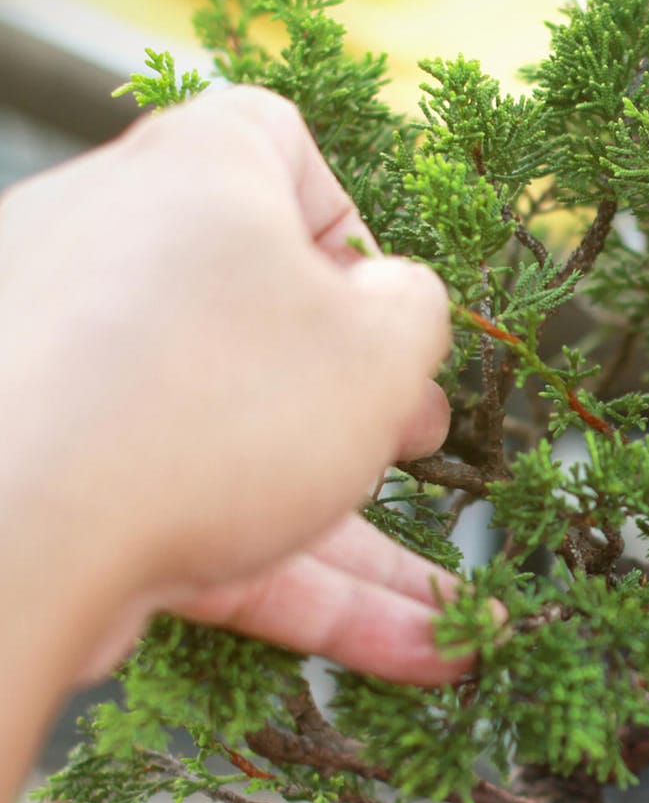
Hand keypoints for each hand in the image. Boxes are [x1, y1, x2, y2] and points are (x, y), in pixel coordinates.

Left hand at [0, 86, 465, 684]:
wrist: (12, 536)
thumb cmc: (219, 401)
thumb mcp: (383, 344)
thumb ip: (417, 310)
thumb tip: (397, 303)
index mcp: (196, 180)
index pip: (279, 146)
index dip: (352, 224)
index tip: (387, 308)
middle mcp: (121, 258)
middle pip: (267, 323)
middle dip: (368, 407)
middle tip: (420, 451)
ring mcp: (76, 374)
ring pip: (243, 449)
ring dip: (360, 545)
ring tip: (450, 624)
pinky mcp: (56, 481)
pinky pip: (199, 519)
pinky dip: (297, 583)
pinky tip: (410, 656)